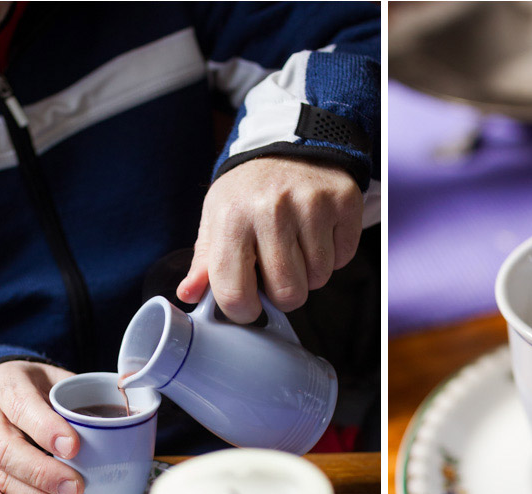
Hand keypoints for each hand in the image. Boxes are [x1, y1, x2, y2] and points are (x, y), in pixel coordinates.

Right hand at [0, 361, 82, 493]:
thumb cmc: (33, 386)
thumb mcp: (55, 378)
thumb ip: (81, 395)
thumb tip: (128, 417)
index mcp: (7, 384)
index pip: (22, 406)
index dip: (46, 428)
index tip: (74, 447)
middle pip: (6, 448)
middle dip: (44, 473)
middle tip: (76, 488)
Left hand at [177, 156, 362, 322]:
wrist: (289, 144)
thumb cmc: (249, 191)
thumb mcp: (217, 218)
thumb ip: (205, 262)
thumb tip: (189, 294)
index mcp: (232, 217)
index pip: (235, 293)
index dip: (243, 311)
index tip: (248, 305)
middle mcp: (271, 209)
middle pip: (287, 293)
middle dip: (283, 295)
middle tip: (277, 273)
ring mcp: (311, 205)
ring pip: (318, 278)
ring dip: (309, 273)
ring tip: (297, 246)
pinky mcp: (343, 203)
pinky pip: (342, 258)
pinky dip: (332, 255)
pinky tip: (317, 234)